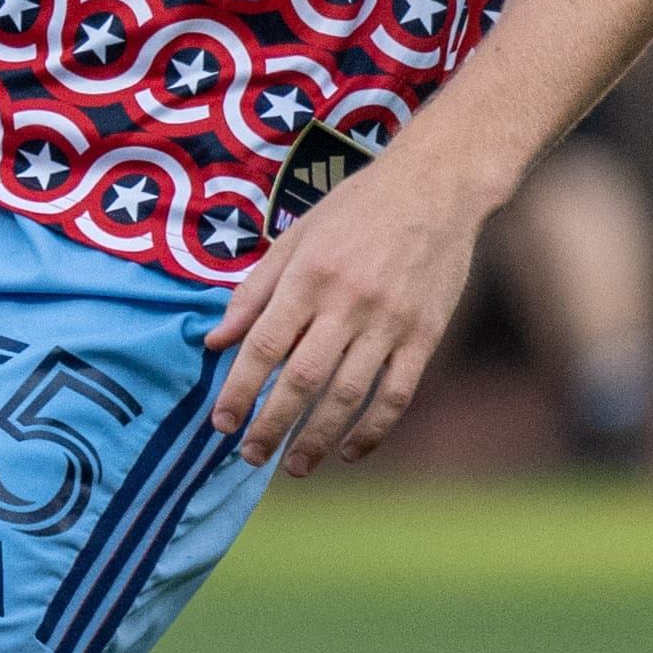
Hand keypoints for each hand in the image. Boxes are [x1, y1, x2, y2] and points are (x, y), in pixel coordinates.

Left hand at [201, 151, 493, 474]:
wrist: (436, 187)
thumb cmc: (356, 209)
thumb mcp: (295, 237)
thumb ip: (254, 291)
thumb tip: (216, 341)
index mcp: (308, 276)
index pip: (263, 347)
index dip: (238, 390)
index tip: (221, 424)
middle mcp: (347, 303)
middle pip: (302, 379)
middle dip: (271, 424)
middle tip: (250, 455)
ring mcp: (390, 322)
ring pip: (348, 395)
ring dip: (317, 437)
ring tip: (294, 465)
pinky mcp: (425, 335)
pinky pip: (397, 393)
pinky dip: (373, 428)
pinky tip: (350, 451)